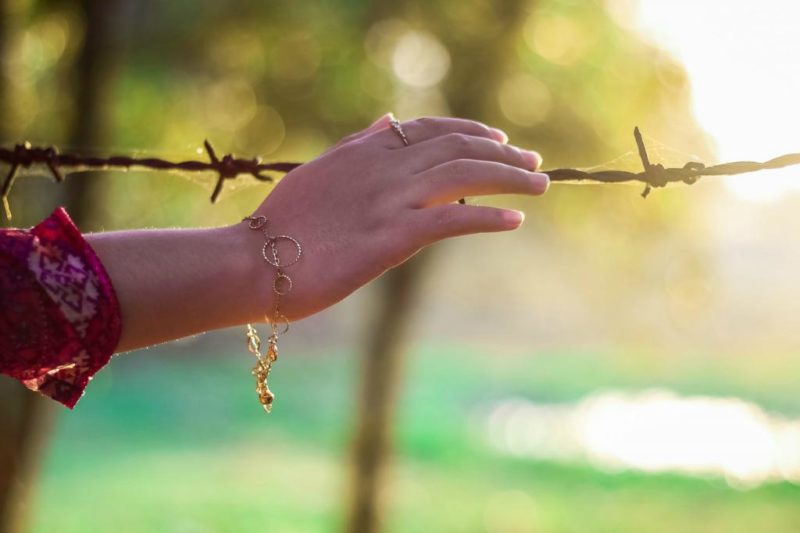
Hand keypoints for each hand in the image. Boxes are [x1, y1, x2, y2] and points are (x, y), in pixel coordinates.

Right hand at [241, 114, 548, 321]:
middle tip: (534, 163)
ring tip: (540, 185)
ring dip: (509, 177)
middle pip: (458, 148)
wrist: (253, 263)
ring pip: (464, 177)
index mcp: (364, 150)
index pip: (432, 129)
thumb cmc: (281, 226)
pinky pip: (453, 221)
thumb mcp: (319, 171)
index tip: (499, 137)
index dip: (472, 131)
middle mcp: (382, 167)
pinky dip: (489, 218)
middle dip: (503, 153)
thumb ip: (358, 145)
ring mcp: (389, 200)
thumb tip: (389, 121)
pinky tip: (515, 220)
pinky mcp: (392, 237)